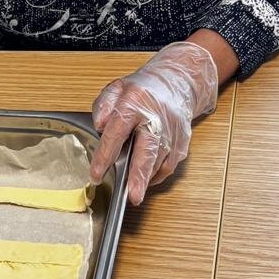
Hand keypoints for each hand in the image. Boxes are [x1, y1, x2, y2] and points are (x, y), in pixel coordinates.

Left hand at [89, 40, 218, 204]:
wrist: (177, 82)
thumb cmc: (142, 91)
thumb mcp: (115, 90)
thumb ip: (103, 106)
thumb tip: (100, 126)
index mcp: (135, 104)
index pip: (117, 132)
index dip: (105, 155)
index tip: (96, 174)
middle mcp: (156, 118)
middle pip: (148, 150)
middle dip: (140, 175)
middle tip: (133, 196)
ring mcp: (172, 131)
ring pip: (160, 162)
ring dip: (146, 179)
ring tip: (134, 191)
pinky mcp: (183, 142)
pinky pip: (169, 165)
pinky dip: (156, 174)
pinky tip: (145, 177)